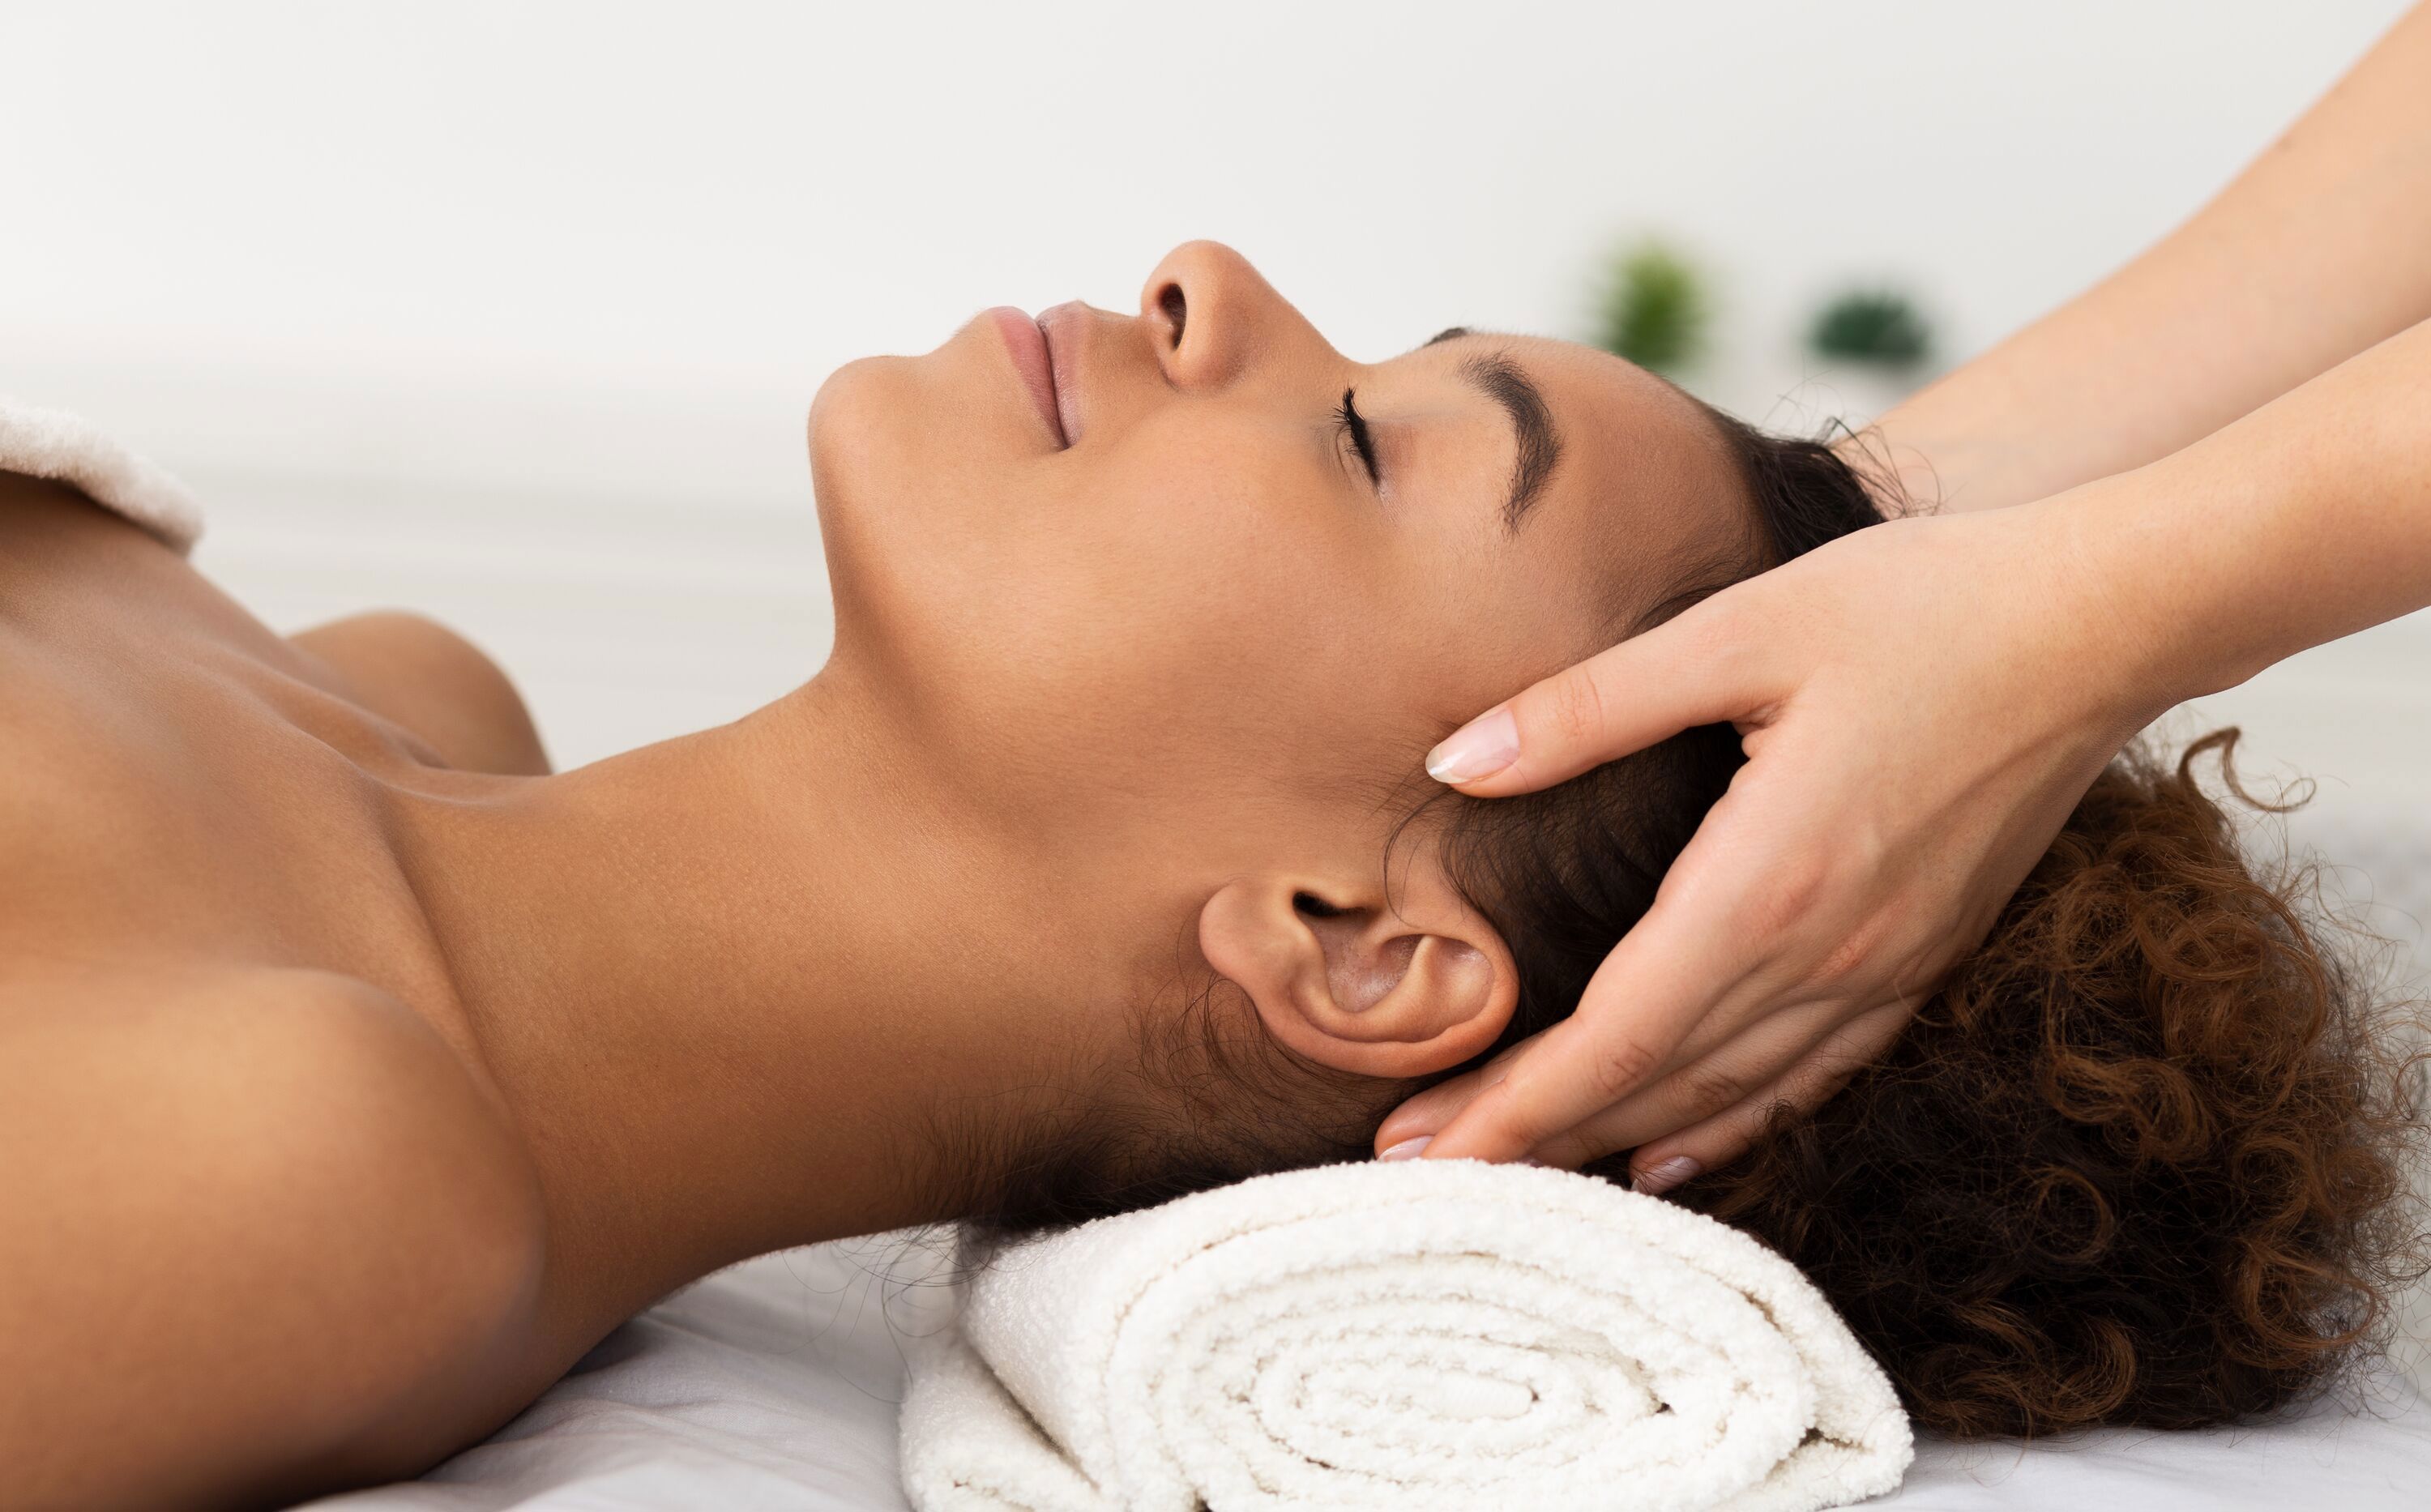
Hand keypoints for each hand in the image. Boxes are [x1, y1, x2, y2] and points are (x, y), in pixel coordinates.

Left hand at [1374, 491, 2172, 1189]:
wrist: (2101, 617)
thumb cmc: (1921, 602)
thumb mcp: (1737, 628)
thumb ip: (1590, 706)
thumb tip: (1454, 761)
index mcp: (1767, 880)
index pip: (1615, 1036)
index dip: (1512, 1104)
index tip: (1419, 1150)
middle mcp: (1828, 952)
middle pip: (1657, 1085)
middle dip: (1534, 1139)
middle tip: (1422, 1173)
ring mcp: (1886, 966)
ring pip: (1730, 1095)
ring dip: (1616, 1141)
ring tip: (1518, 1177)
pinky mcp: (1925, 955)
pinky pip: (1812, 1074)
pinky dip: (1731, 1125)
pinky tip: (1673, 1153)